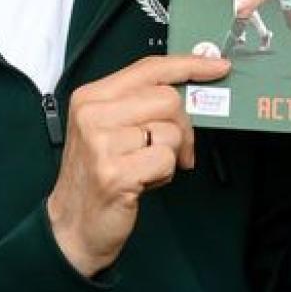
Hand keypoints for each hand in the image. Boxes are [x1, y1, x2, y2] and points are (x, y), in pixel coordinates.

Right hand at [46, 55, 229, 276]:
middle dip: (183, 126)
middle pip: (168, 98)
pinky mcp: (115, 173)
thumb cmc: (98, 175)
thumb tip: (192, 88)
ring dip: (171, 155)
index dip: (189, 65)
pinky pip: (166, 160)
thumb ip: (142, 104)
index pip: (149, 68)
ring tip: (147, 168)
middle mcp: (92, 115)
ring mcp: (101, 144)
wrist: (73, 226)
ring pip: (171, 131)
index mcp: (91, 97)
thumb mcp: (110, 129)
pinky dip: (164, 174)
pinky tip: (143, 183)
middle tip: (175, 150)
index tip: (217, 67)